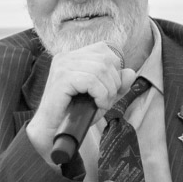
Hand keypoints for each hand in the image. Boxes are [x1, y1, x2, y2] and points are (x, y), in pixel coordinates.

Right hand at [26, 42, 133, 160]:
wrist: (51, 132)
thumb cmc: (75, 114)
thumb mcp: (101, 97)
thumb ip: (117, 85)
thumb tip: (131, 72)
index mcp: (73, 56)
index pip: (104, 49)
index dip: (114, 68)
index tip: (109, 89)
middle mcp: (66, 57)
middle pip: (106, 59)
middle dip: (114, 82)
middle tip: (106, 100)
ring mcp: (63, 66)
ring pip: (101, 70)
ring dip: (108, 91)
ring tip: (102, 104)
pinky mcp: (62, 78)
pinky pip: (91, 80)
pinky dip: (100, 94)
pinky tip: (97, 105)